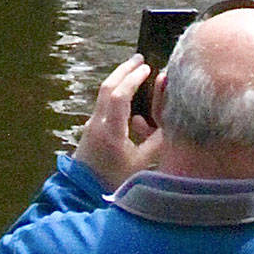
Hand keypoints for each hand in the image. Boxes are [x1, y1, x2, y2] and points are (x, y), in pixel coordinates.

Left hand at [73, 56, 164, 191]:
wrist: (83, 195)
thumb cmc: (114, 182)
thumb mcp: (141, 165)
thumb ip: (157, 143)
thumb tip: (170, 121)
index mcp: (110, 131)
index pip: (120, 95)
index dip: (134, 79)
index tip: (148, 68)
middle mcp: (97, 123)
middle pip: (107, 87)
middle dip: (124, 70)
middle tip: (139, 58)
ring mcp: (90, 125)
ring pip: (103, 94)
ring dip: (118, 79)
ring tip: (134, 71)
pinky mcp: (89, 130)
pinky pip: (102, 103)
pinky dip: (114, 92)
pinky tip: (125, 96)